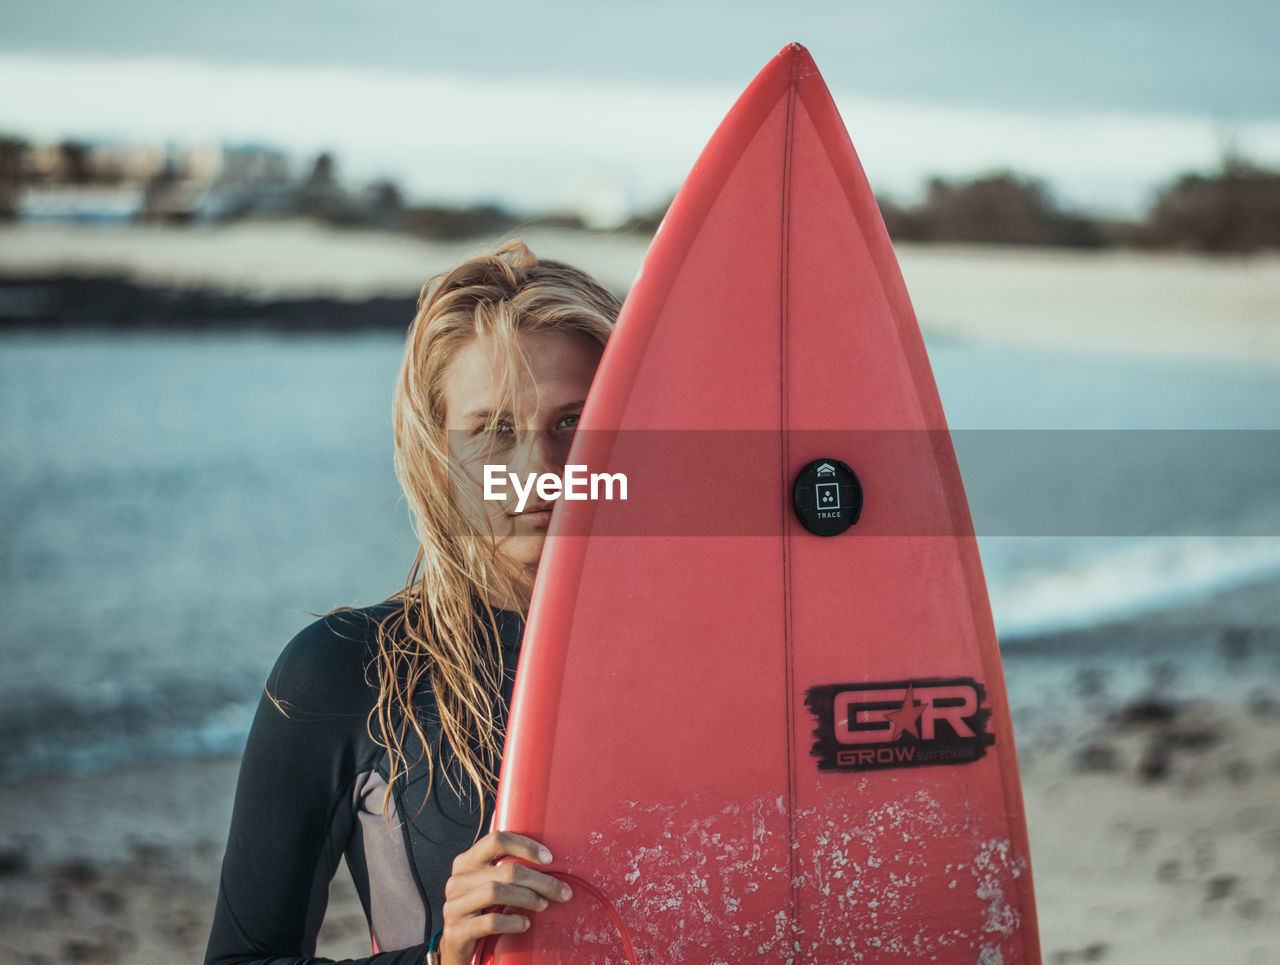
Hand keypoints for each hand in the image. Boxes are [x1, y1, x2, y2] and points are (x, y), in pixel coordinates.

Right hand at [439, 831, 571, 964]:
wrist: (457, 943)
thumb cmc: (481, 909)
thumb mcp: (486, 883)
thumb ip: (504, 868)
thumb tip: (547, 857)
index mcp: (466, 862)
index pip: (496, 840)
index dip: (525, 845)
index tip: (548, 858)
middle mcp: (457, 880)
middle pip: (505, 870)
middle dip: (539, 880)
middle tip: (561, 891)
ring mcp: (454, 906)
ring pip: (496, 892)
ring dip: (528, 898)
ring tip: (544, 905)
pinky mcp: (456, 931)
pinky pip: (490, 922)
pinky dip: (512, 922)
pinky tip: (525, 924)